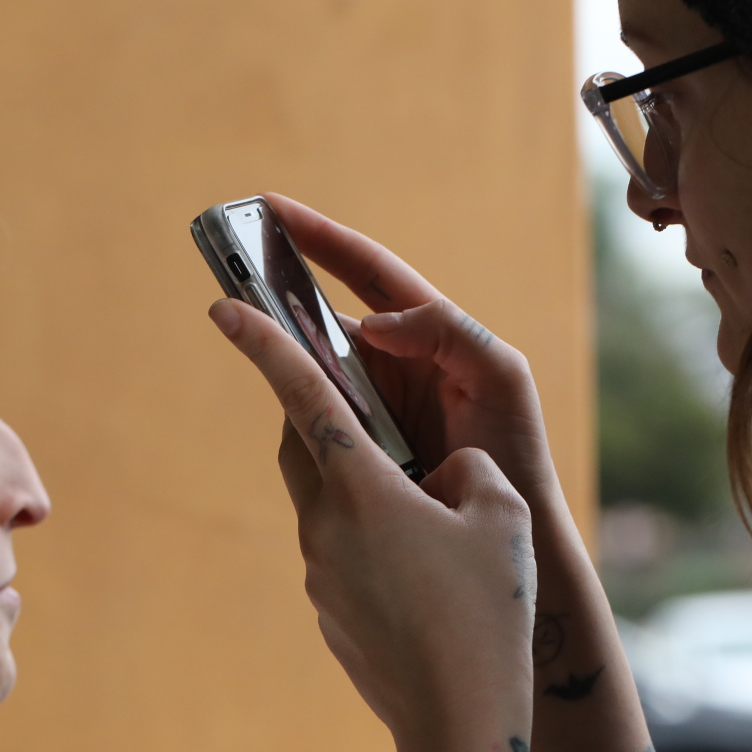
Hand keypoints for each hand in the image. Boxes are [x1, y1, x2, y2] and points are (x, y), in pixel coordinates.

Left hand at [207, 296, 535, 749]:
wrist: (460, 728)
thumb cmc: (487, 615)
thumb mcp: (497, 516)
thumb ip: (466, 470)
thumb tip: (441, 473)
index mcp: (360, 489)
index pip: (301, 396)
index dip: (264, 343)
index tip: (221, 305)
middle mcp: (324, 527)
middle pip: (302, 447)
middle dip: (316, 411)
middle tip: (349, 392)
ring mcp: (320, 575)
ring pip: (322, 502)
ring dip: (353, 481)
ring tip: (417, 494)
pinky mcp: (330, 613)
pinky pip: (339, 552)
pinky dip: (367, 535)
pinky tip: (422, 565)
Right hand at [262, 194, 559, 511]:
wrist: (514, 541)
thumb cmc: (516, 452)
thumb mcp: (500, 377)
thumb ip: (450, 333)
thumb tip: (375, 322)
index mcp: (428, 333)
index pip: (367, 273)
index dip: (321, 238)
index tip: (274, 210)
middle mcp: (392, 362)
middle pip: (324, 316)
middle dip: (281, 291)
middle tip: (236, 266)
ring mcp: (369, 405)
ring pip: (311, 368)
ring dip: (282, 352)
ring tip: (246, 327)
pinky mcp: (352, 447)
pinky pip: (312, 417)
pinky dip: (294, 406)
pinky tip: (278, 399)